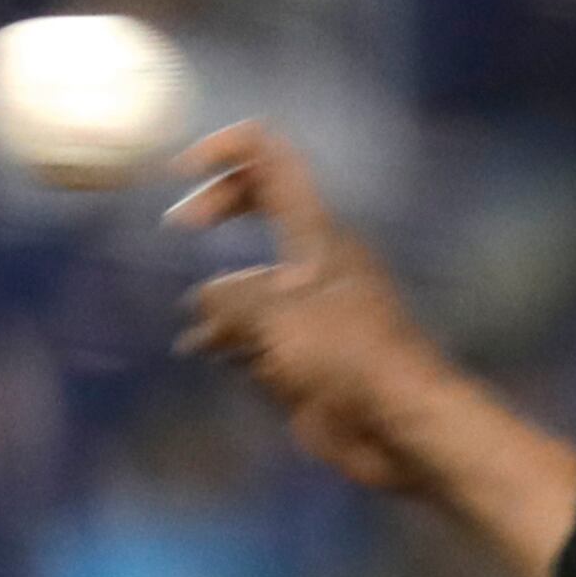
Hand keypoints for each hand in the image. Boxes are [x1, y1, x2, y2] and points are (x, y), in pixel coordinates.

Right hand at [167, 122, 446, 492]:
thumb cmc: (347, 359)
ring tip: (192, 334)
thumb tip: (205, 304)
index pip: (272, 160)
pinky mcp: (307, 355)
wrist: (400, 427)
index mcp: (315, 232)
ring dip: (216, 299)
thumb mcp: (276, 317)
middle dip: (213, 210)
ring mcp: (309, 308)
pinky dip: (230, 340)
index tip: (182, 171)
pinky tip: (205, 354)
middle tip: (176, 228)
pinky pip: (258, 334)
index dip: (225, 149)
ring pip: (251, 282)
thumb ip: (229, 299)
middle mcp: (312, 261)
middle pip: (256, 208)